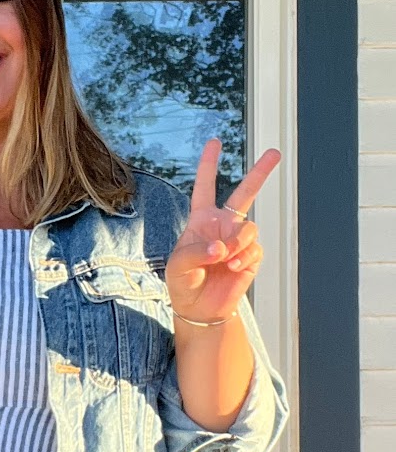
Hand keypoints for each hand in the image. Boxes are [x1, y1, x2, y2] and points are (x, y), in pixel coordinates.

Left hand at [165, 138, 280, 321]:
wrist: (199, 309)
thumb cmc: (183, 284)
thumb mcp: (177, 267)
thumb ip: (194, 253)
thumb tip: (220, 246)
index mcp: (201, 220)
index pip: (204, 187)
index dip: (209, 165)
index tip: (215, 142)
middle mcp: (223, 225)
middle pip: (245, 194)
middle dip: (260, 173)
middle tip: (274, 153)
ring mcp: (239, 240)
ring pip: (249, 227)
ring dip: (238, 242)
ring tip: (225, 258)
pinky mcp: (251, 256)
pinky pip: (254, 249)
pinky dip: (244, 257)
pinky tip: (233, 268)